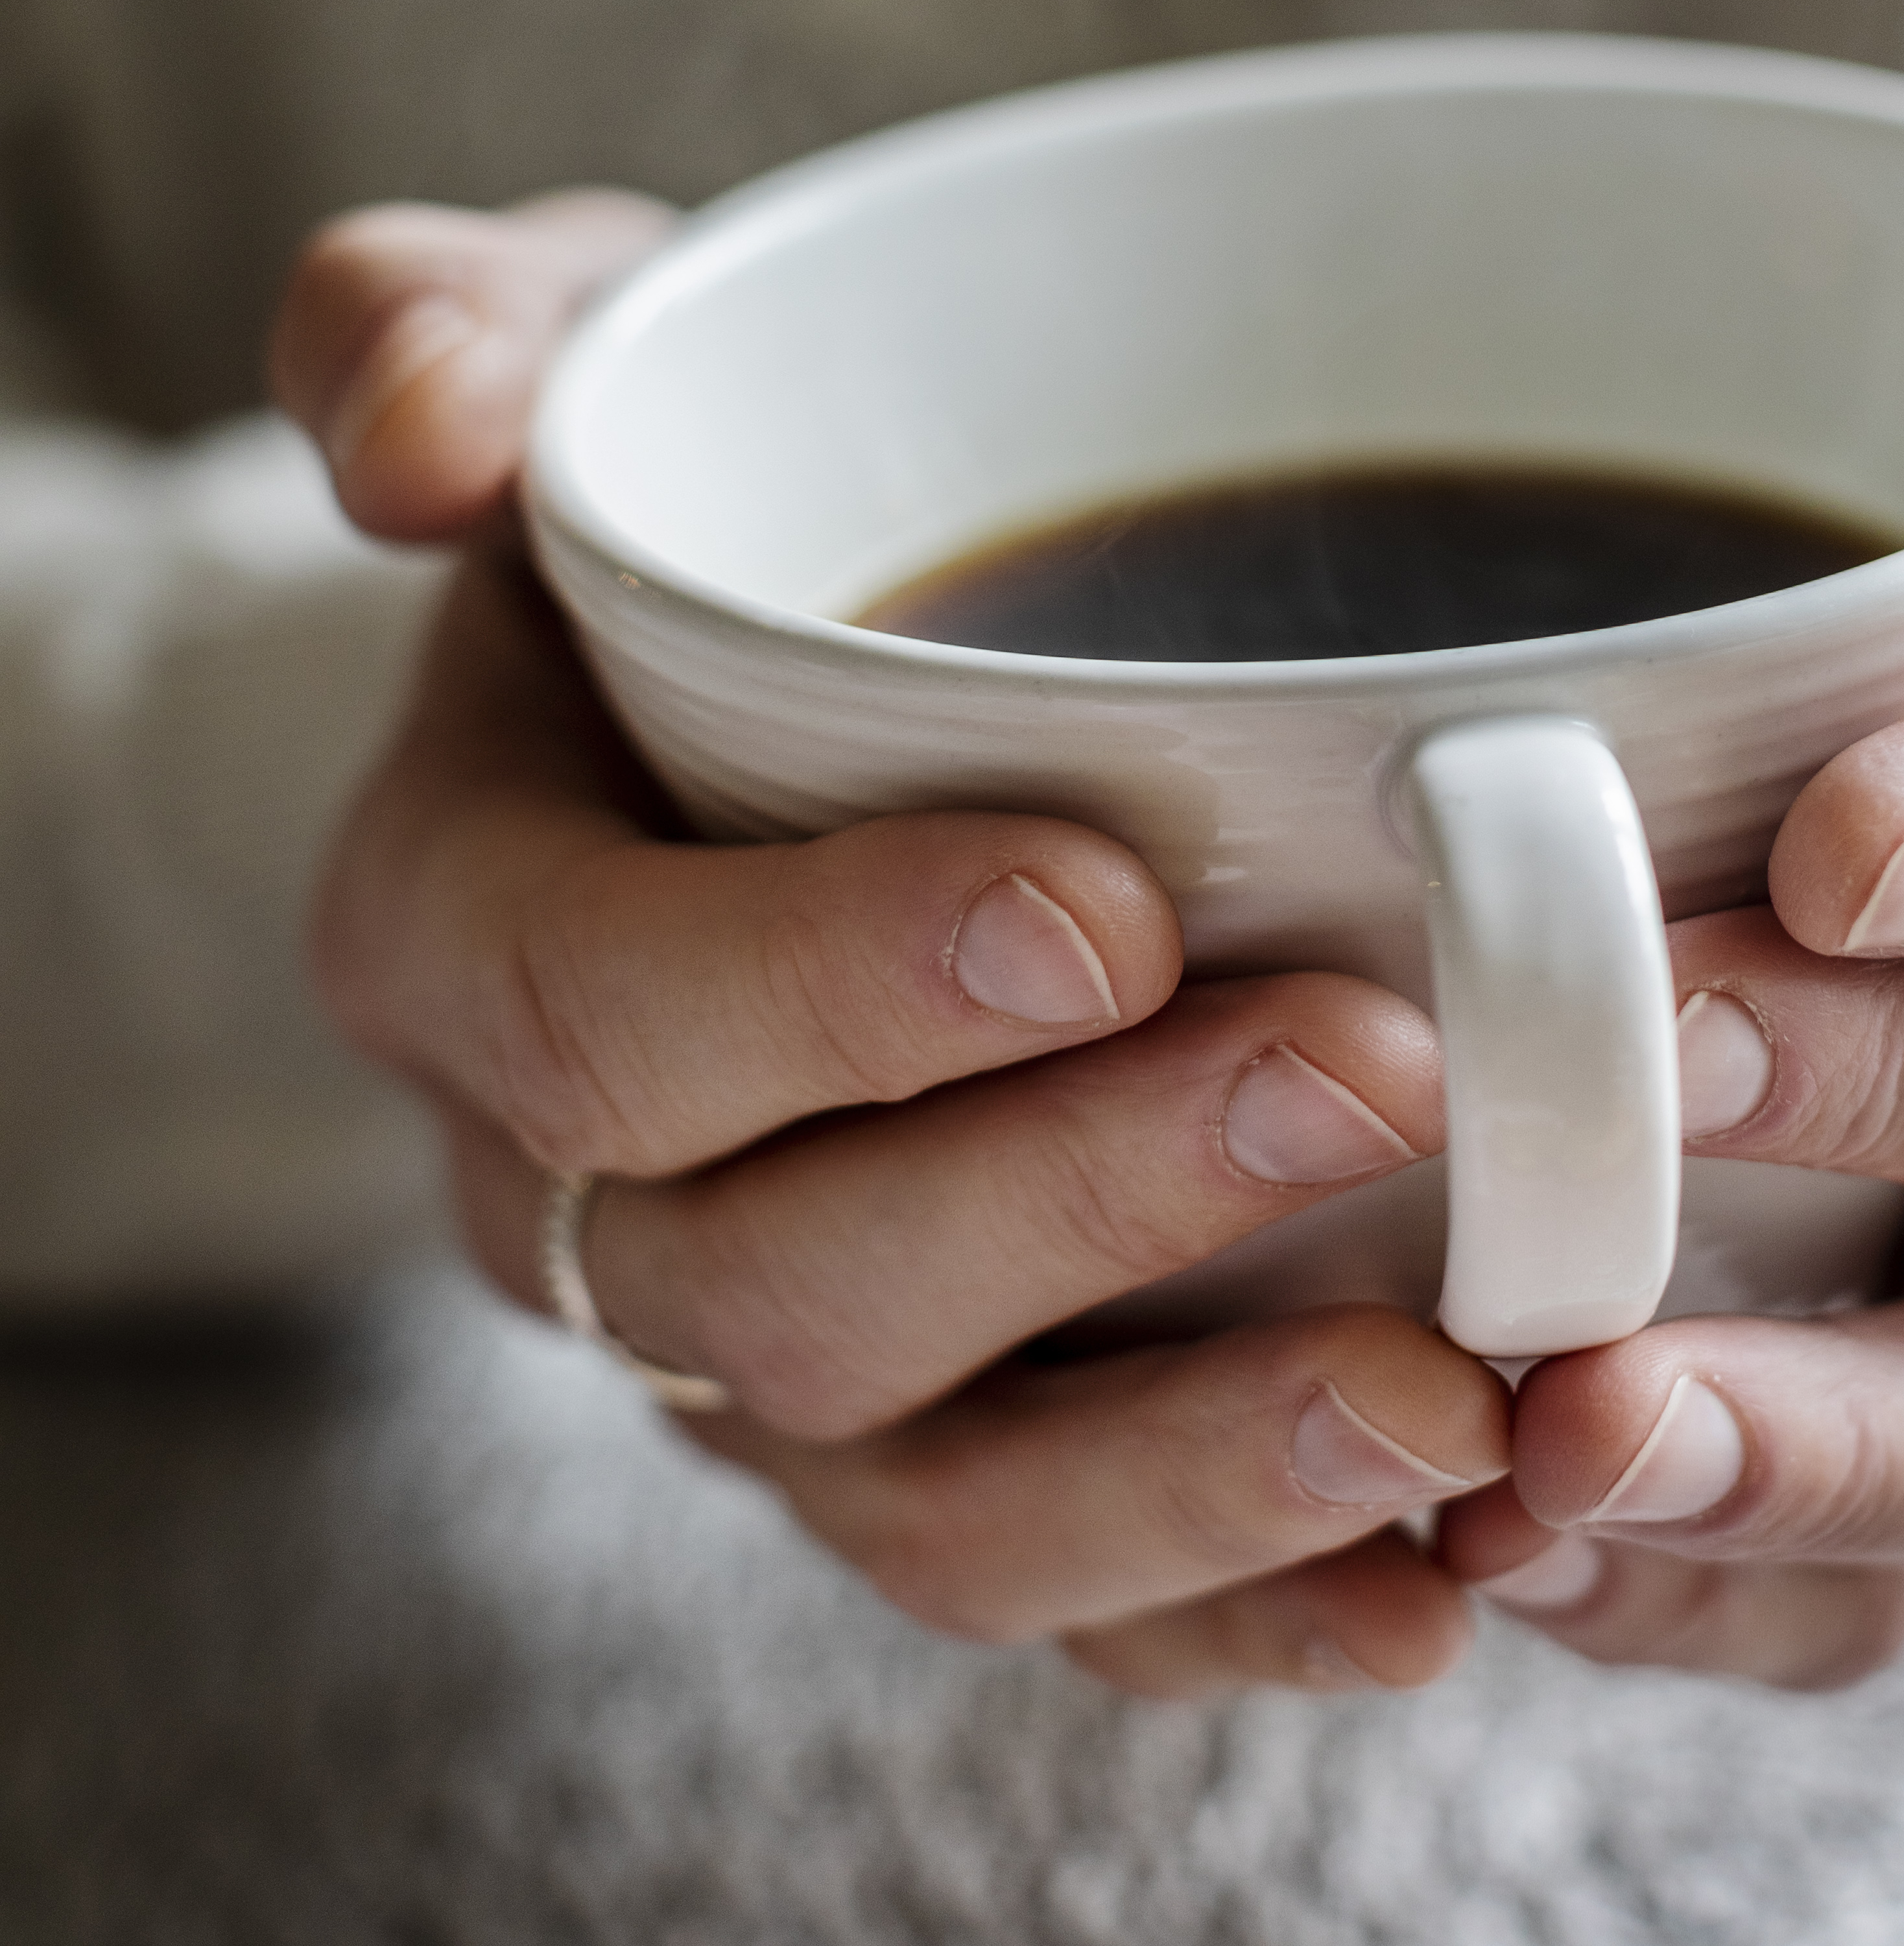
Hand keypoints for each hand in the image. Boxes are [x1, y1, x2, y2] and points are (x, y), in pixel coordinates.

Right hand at [272, 197, 1508, 1697]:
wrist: (777, 678)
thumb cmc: (708, 484)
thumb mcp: (570, 350)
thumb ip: (446, 333)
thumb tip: (409, 447)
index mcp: (466, 933)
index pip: (597, 1014)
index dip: (827, 990)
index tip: (1107, 906)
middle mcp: (587, 1201)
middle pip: (788, 1287)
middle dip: (1086, 1202)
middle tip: (1374, 1070)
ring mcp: (761, 1367)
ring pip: (929, 1505)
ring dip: (1191, 1472)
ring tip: (1452, 1396)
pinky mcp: (937, 1456)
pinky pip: (1063, 1602)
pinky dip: (1248, 1612)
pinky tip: (1448, 1579)